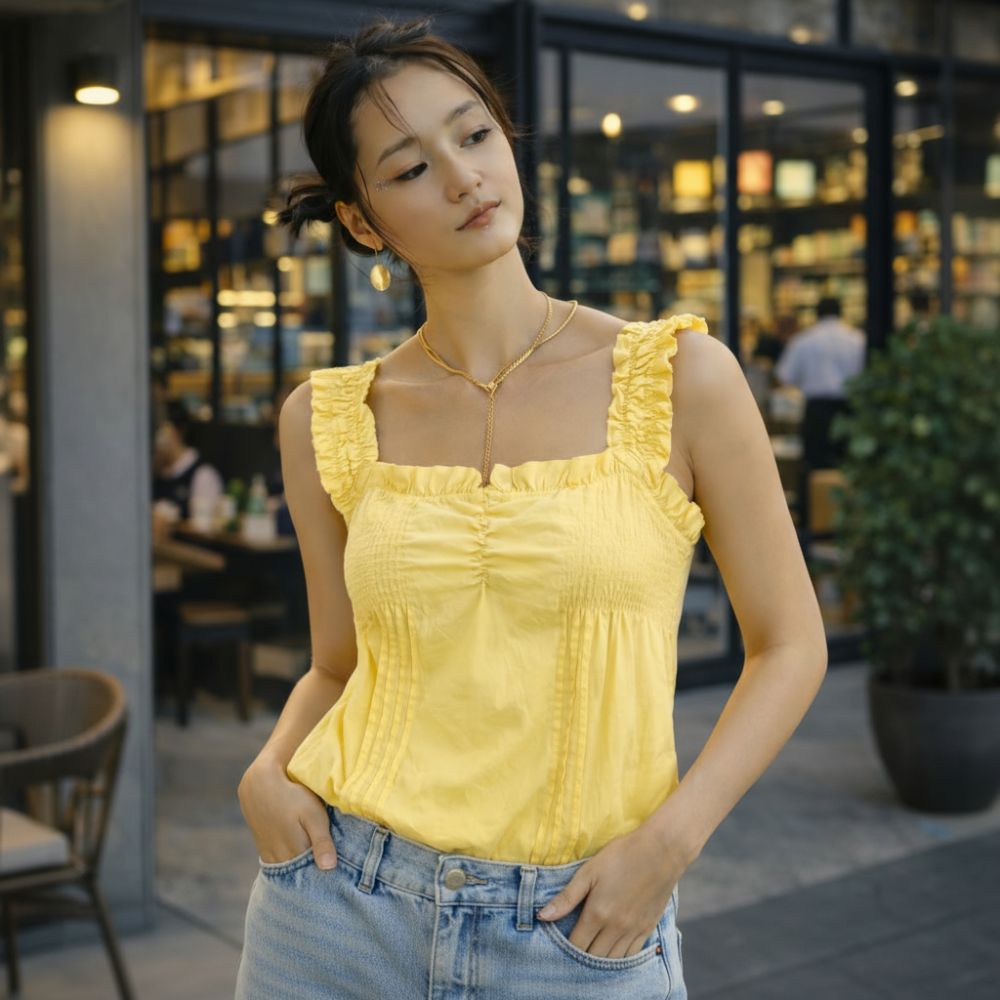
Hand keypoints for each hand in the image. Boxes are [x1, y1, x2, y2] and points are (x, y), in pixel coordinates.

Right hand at [238, 754, 337, 868]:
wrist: (260, 786)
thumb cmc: (292, 798)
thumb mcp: (313, 815)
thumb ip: (321, 841)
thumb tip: (329, 868)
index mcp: (296, 855)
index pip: (314, 877)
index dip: (327, 878)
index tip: (341, 878)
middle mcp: (282, 861)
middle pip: (302, 877)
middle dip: (316, 877)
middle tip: (335, 873)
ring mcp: (271, 858)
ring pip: (291, 872)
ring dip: (304, 870)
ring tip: (319, 862)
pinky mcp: (265, 852)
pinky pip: (282, 866)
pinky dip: (292, 864)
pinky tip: (303, 856)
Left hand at [536, 823, 686, 957]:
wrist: (660, 851)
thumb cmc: (621, 856)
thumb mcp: (589, 872)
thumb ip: (566, 897)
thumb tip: (542, 916)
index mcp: (597, 913)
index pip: (576, 946)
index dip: (565, 949)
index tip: (559, 943)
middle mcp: (615, 928)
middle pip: (593, 958)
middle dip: (581, 957)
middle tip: (574, 947)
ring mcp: (633, 931)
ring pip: (612, 961)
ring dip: (600, 959)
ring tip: (591, 950)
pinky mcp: (647, 929)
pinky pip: (631, 956)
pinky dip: (619, 958)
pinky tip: (612, 950)